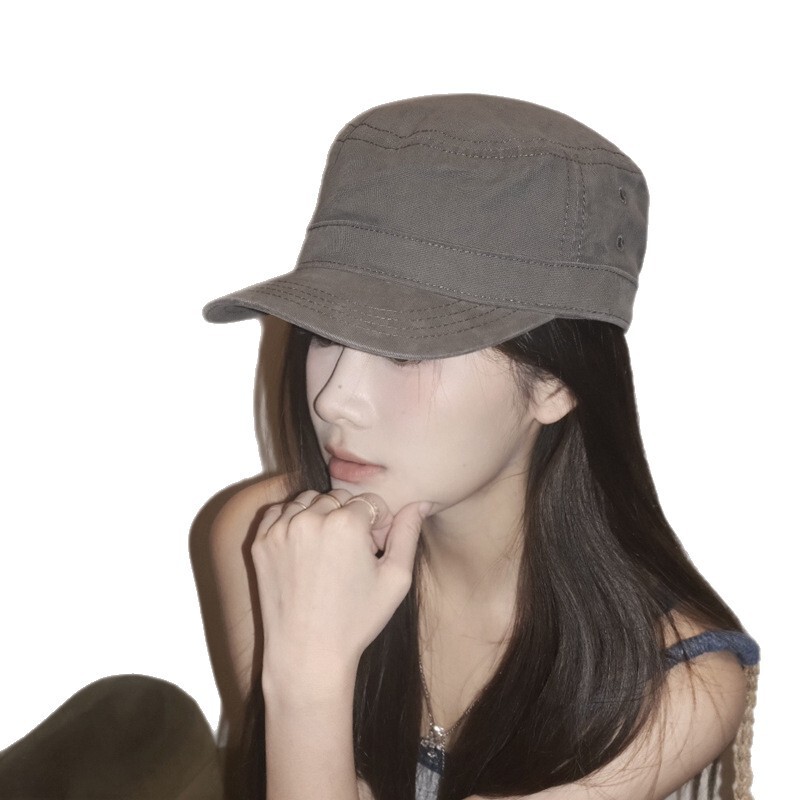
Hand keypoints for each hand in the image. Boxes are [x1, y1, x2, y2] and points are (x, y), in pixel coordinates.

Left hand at [252, 489, 429, 693]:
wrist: (307, 653)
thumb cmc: (357, 620)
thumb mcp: (396, 578)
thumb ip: (408, 533)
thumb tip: (420, 503)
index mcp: (346, 524)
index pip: (370, 501)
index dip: (378, 523)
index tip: (375, 548)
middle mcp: (311, 518)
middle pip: (339, 498)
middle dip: (350, 517)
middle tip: (352, 552)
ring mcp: (282, 529)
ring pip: (309, 501)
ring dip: (321, 515)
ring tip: (328, 549)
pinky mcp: (261, 542)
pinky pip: (280, 512)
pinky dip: (293, 520)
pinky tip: (304, 548)